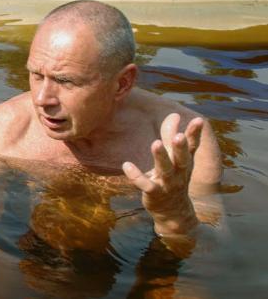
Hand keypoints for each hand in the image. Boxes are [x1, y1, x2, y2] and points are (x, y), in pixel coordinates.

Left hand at [122, 113, 202, 235]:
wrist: (173, 212)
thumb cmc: (173, 178)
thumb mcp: (174, 158)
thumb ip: (171, 136)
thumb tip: (174, 114)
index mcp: (185, 163)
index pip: (192, 147)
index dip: (195, 134)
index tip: (199, 120)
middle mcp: (179, 173)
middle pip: (182, 159)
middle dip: (180, 147)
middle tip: (179, 135)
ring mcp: (167, 184)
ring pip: (165, 170)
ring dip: (161, 157)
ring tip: (155, 143)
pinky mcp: (154, 193)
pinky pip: (145, 185)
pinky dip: (137, 176)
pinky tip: (127, 165)